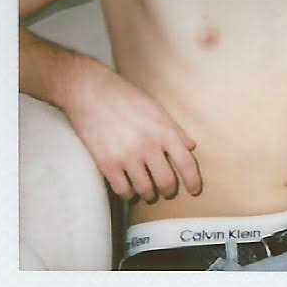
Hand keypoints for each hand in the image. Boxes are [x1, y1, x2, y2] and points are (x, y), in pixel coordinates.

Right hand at [67, 66, 201, 202]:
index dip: (193, 181)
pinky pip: (123, 190)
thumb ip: (174, 129)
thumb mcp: (156, 109)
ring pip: (145, 190)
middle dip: (169, 191)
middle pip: (166, 182)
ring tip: (148, 191)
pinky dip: (129, 194)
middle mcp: (148, 145)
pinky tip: (130, 189)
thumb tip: (191, 147)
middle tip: (166, 190)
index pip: (186, 163)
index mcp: (163, 130)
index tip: (194, 190)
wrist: (91, 93)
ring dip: (149, 194)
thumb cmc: (126, 98)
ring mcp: (127, 156)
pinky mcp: (107, 164)